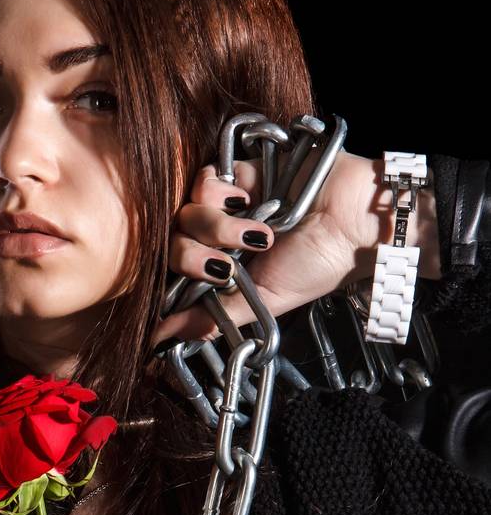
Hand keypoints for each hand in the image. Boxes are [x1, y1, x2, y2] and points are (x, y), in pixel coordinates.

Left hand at [152, 148, 431, 350]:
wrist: (352, 220)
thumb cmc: (319, 265)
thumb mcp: (264, 301)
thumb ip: (212, 318)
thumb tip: (161, 340)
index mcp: (226, 272)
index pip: (178, 275)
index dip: (180, 282)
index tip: (202, 289)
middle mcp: (222, 240)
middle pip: (175, 245)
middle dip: (197, 258)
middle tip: (229, 265)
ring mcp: (228, 207)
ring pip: (187, 213)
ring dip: (218, 227)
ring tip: (257, 234)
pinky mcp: (238, 174)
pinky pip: (203, 180)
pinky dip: (219, 193)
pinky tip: (246, 201)